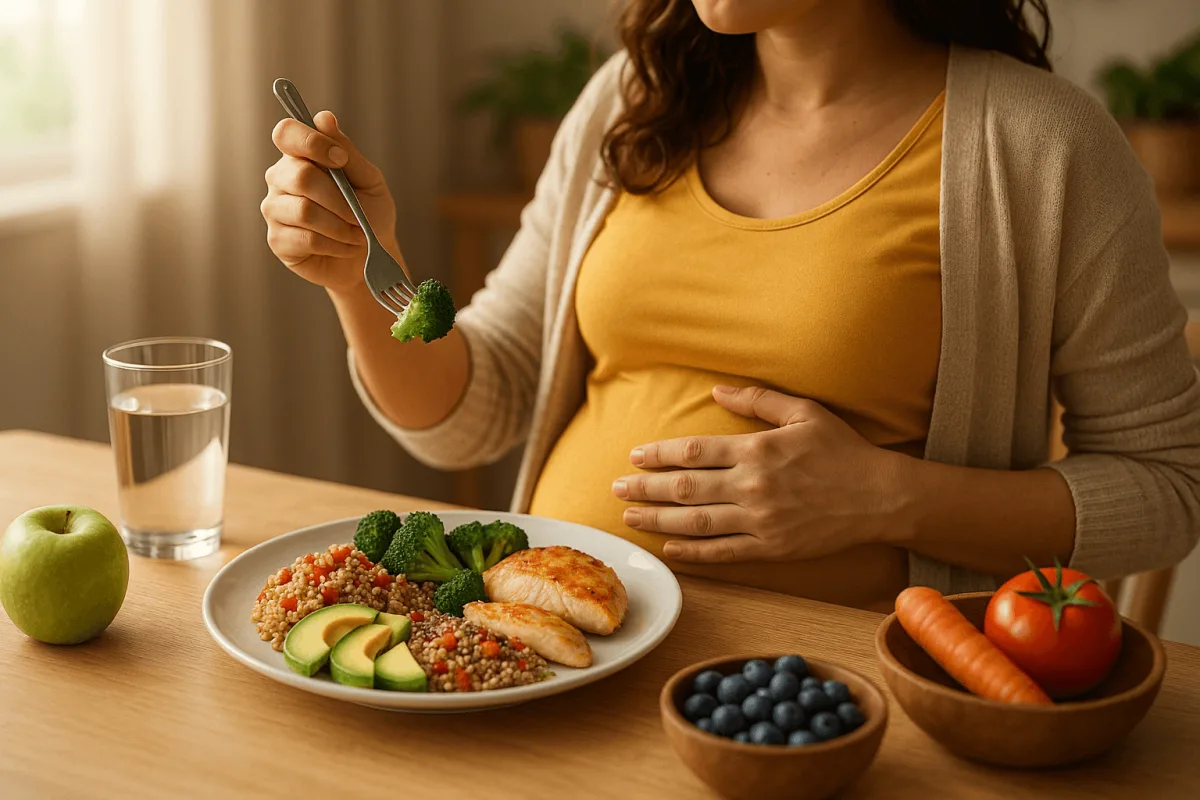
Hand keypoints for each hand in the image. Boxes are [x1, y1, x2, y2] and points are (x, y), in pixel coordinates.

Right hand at [261, 110, 398, 292]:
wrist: (371, 257)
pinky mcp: (277, 241)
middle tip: (359, 216)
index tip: (340, 160)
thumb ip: (347, 151)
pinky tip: (345, 247)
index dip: (311, 142)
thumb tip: (324, 118)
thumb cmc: (370, 214)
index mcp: (300, 156)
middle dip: (339, 199)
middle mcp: (280, 179)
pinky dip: (335, 245)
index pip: (286, 133)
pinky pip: (306, 239)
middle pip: (300, 176)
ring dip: (341, 226)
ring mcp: (275, 210)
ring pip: (304, 211)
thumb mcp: (368, 180)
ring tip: (357, 235)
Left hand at [611, 386, 905, 562]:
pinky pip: (723, 552)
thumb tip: (718, 387)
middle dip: (646, 487)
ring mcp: (762, 520)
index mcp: (758, 449)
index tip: (634, 455)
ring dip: (657, 519)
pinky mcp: (772, 547)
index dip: (659, 454)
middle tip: (616, 487)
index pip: (694, 452)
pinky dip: (693, 552)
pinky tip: (668, 548)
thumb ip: (757, 399)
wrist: (881, 496)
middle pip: (685, 488)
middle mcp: (754, 485)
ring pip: (696, 522)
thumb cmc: (842, 450)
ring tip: (629, 516)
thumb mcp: (803, 412)